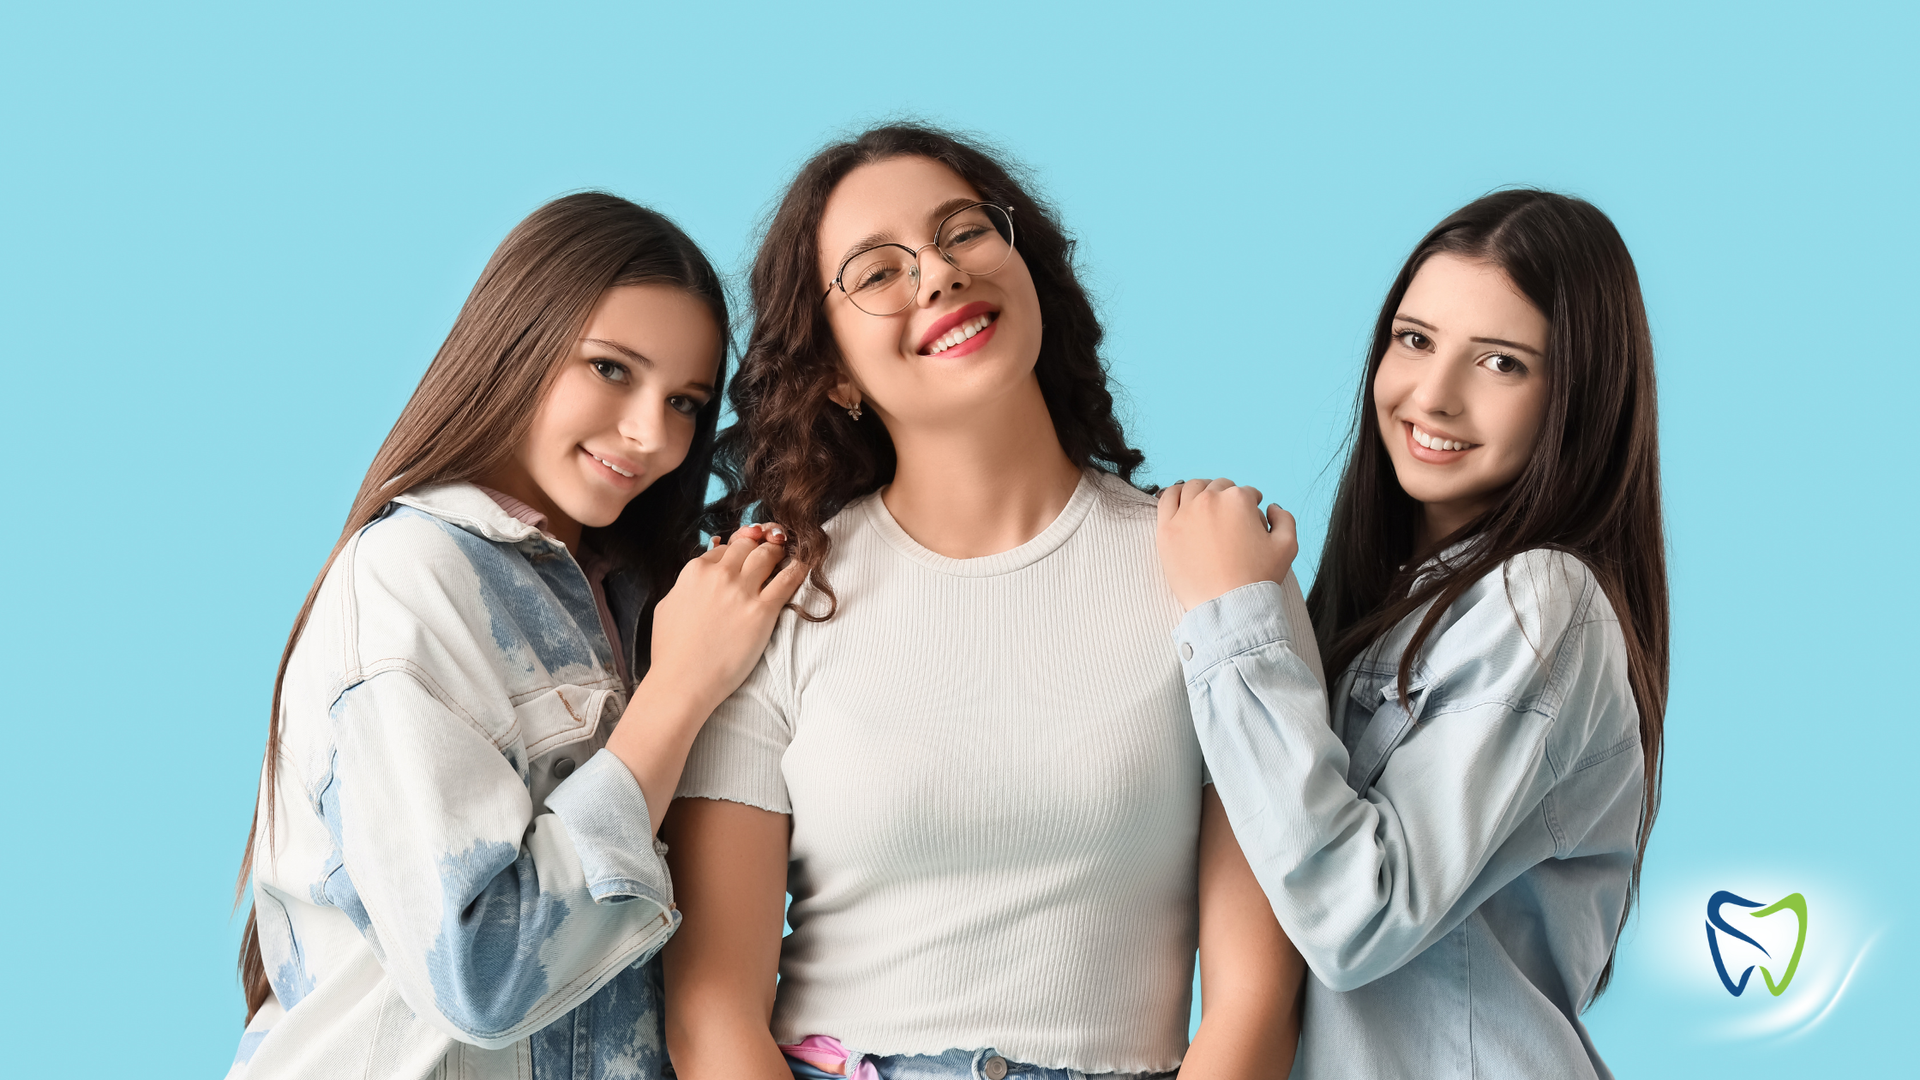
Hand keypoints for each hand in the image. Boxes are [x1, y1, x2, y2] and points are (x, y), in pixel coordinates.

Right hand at [646, 523, 808, 713]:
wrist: (683, 682)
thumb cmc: (671, 651)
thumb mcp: (668, 605)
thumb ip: (687, 583)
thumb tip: (703, 569)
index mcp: (695, 571)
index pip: (725, 548)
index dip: (738, 552)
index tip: (747, 555)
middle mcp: (720, 575)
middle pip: (749, 546)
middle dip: (761, 544)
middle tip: (772, 547)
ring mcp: (742, 591)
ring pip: (769, 554)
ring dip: (780, 551)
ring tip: (787, 554)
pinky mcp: (763, 611)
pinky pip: (788, 579)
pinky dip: (799, 568)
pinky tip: (805, 564)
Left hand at [1156, 478, 1297, 610]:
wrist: (1228, 606)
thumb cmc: (1258, 578)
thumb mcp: (1288, 546)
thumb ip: (1285, 519)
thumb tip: (1272, 507)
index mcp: (1238, 499)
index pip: (1247, 492)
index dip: (1252, 505)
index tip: (1250, 519)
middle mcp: (1210, 500)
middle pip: (1219, 487)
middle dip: (1228, 498)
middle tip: (1230, 516)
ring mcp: (1185, 513)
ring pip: (1192, 488)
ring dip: (1202, 492)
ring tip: (1206, 507)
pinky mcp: (1166, 530)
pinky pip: (1166, 500)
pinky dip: (1175, 496)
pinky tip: (1182, 505)